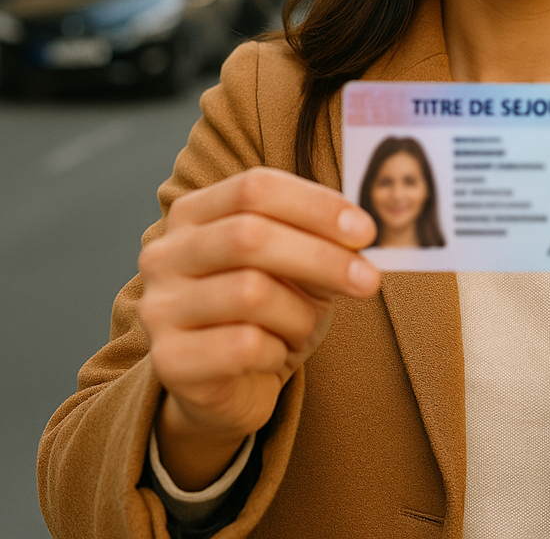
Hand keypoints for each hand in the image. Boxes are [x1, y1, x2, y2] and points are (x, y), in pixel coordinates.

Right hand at [137, 167, 378, 488]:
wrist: (229, 383)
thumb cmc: (268, 309)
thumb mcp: (295, 263)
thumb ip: (319, 238)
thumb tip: (361, 231)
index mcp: (194, 213)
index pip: (255, 187)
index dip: (316, 204)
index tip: (366, 230)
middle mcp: (166, 254)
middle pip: (250, 236)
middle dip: (322, 257)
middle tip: (369, 280)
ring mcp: (160, 307)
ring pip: (250, 293)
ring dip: (299, 313)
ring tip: (304, 325)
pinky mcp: (170, 361)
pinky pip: (244, 345)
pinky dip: (278, 349)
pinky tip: (276, 352)